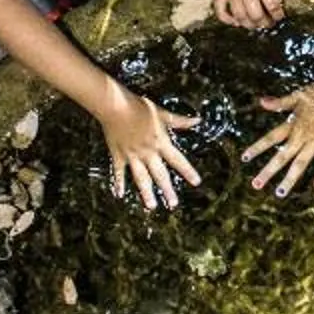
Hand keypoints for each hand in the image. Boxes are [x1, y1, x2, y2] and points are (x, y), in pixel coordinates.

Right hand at [96, 89, 201, 208]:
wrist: (116, 106)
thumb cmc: (140, 107)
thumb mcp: (162, 113)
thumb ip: (180, 121)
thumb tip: (198, 120)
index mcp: (160, 142)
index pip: (178, 160)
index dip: (188, 171)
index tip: (196, 182)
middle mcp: (148, 152)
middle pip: (160, 174)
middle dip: (167, 190)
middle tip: (173, 204)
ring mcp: (132, 155)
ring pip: (141, 177)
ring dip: (146, 192)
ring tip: (152, 206)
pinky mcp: (118, 155)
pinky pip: (119, 172)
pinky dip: (119, 182)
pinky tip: (119, 194)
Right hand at [210, 0, 295, 27]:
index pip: (272, 5)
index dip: (278, 15)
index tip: (280, 17)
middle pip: (256, 14)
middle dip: (265, 22)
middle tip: (269, 23)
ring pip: (240, 16)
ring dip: (250, 24)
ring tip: (256, 24)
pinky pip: (221, 12)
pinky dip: (228, 20)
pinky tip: (236, 21)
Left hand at [245, 79, 313, 196]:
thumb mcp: (298, 95)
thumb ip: (280, 102)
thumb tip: (262, 101)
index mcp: (293, 124)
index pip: (271, 138)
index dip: (257, 148)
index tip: (244, 158)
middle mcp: (302, 136)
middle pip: (282, 156)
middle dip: (268, 171)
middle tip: (256, 184)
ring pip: (301, 164)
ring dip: (290, 179)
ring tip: (280, 193)